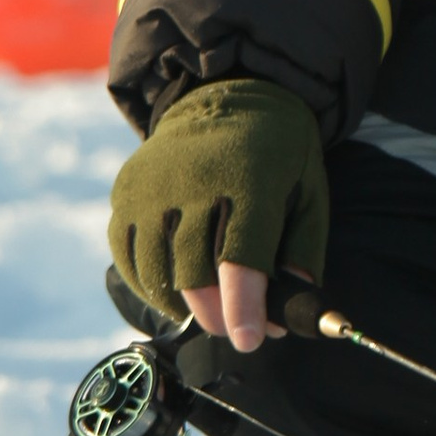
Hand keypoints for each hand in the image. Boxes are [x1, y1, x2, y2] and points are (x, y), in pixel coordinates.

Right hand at [109, 79, 327, 354]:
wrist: (226, 95)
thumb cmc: (278, 154)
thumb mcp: (309, 191)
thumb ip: (303, 250)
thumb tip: (290, 312)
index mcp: (249, 180)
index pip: (241, 256)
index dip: (245, 306)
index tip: (249, 340)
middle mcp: (192, 183)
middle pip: (195, 273)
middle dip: (219, 315)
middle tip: (239, 329)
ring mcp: (151, 188)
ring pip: (157, 271)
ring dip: (185, 306)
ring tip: (212, 312)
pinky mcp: (125, 193)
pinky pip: (128, 256)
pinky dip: (150, 284)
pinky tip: (175, 291)